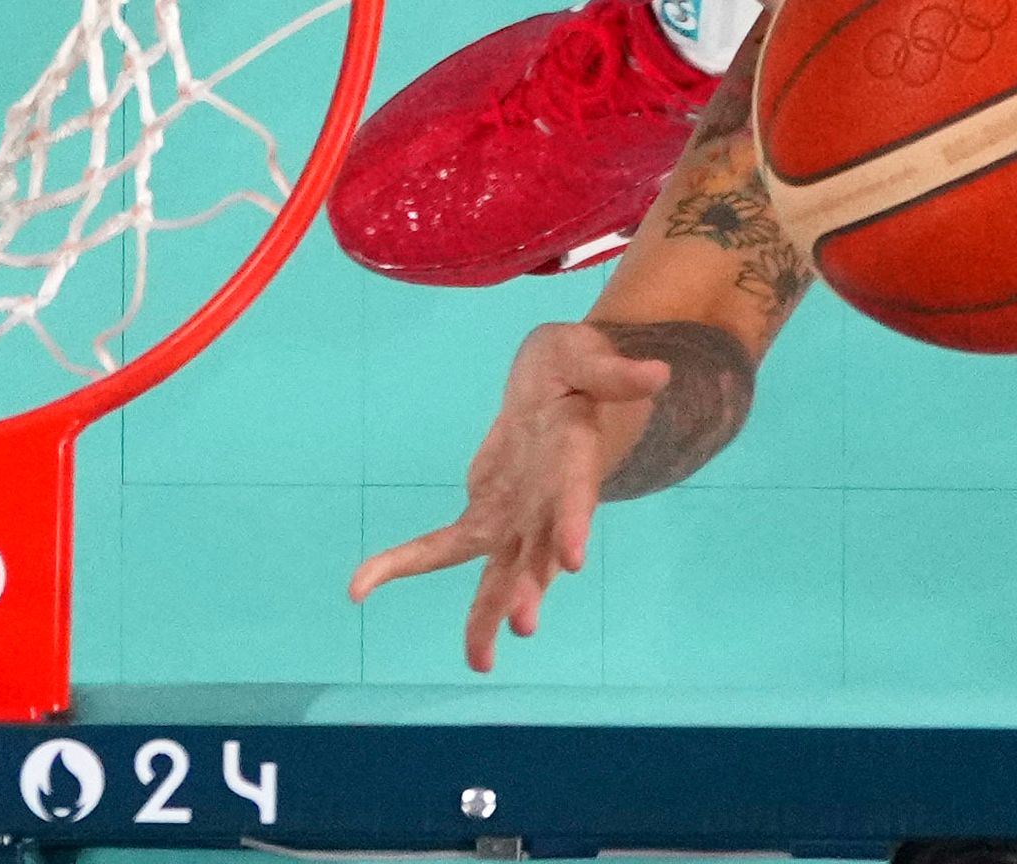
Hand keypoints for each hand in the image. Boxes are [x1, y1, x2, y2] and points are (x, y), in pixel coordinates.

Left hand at [350, 322, 667, 672]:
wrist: (561, 388)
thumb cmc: (576, 367)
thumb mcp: (588, 354)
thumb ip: (615, 371)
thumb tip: (657, 374)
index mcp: (573, 459)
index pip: (575, 496)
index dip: (572, 524)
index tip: (572, 559)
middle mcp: (548, 502)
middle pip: (540, 552)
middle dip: (530, 588)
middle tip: (522, 627)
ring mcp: (518, 516)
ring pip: (501, 572)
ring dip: (489, 613)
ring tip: (479, 661)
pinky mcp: (486, 514)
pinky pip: (443, 547)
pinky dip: (404, 564)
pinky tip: (360, 586)